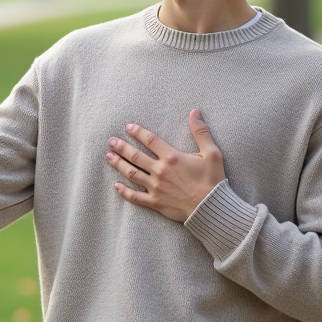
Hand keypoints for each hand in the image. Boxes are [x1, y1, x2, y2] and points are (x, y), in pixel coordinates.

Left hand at [105, 110, 226, 222]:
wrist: (211, 208)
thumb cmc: (212, 181)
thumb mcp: (212, 153)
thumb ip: (201, 132)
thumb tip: (195, 112)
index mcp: (172, 157)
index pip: (150, 140)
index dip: (138, 132)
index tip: (128, 127)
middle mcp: (160, 170)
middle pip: (135, 156)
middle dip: (121, 147)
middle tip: (111, 141)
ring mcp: (155, 187)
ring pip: (131, 174)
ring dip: (118, 164)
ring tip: (108, 156)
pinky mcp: (155, 202)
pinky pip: (135, 197)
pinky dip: (124, 191)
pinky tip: (116, 186)